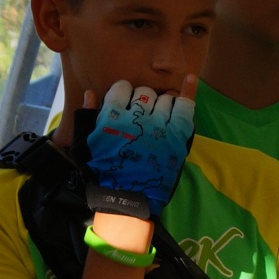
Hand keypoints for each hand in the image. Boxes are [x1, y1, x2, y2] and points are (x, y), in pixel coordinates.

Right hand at [86, 76, 196, 210]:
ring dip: (161, 105)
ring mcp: (159, 126)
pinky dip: (188, 92)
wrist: (128, 199)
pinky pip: (185, 107)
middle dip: (143, 101)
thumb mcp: (87, 144)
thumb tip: (90, 92)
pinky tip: (191, 79)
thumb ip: (88, 117)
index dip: (124, 93)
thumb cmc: (105, 172)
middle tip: (141, 117)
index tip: (125, 103)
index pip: (122, 88)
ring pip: (164, 99)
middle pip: (145, 93)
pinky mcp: (177, 136)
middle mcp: (136, 118)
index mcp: (112, 117)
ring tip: (159, 118)